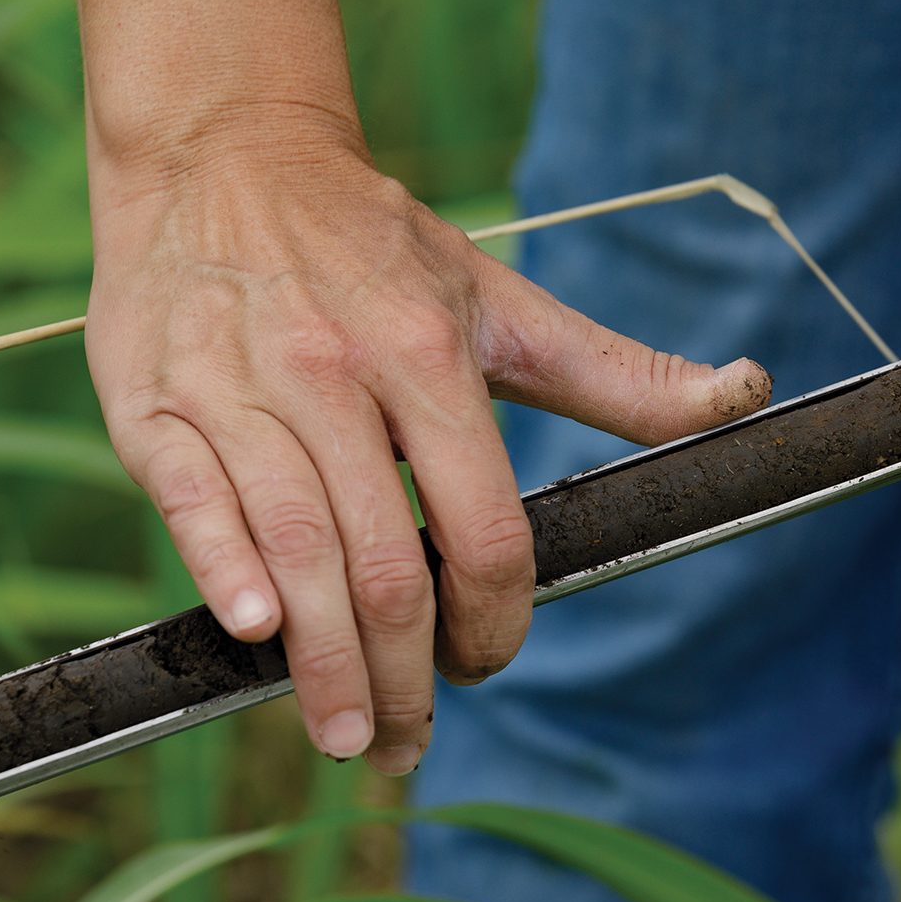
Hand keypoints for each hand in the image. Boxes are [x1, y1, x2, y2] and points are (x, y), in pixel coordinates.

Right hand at [67, 0, 770, 775]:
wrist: (223, 157)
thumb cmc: (373, 248)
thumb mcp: (501, 301)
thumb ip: (617, 374)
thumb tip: (745, 395)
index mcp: (429, 354)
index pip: (482, 526)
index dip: (497, 619)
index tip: (489, 661)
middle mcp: (333, 373)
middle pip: (384, 565)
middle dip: (408, 678)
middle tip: (410, 744)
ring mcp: (236, 386)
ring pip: (293, 550)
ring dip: (322, 664)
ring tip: (348, 735)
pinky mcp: (155, 401)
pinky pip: (192, 502)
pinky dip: (222, 572)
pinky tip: (253, 634)